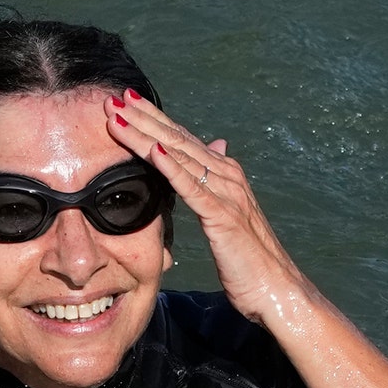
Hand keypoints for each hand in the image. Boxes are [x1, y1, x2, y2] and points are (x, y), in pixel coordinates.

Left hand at [104, 90, 306, 323]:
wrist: (275, 288)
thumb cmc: (248, 258)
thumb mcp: (228, 214)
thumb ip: (216, 181)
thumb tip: (216, 146)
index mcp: (224, 174)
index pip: (181, 139)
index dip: (152, 119)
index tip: (123, 103)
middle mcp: (226, 175)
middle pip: (176, 139)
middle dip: (143, 118)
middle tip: (112, 98)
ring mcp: (227, 192)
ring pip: (179, 155)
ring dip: (146, 134)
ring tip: (119, 117)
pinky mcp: (223, 215)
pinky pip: (192, 186)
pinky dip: (172, 166)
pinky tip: (153, 150)